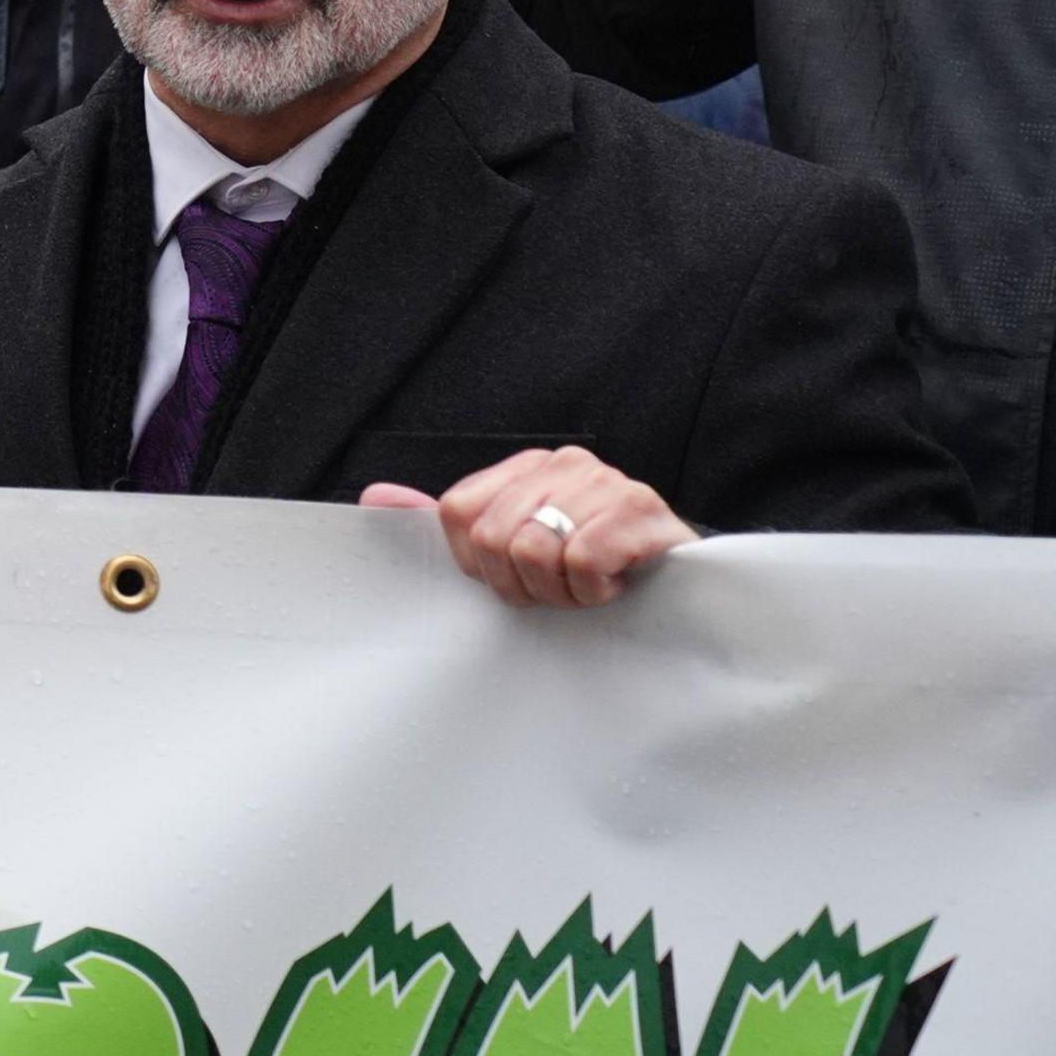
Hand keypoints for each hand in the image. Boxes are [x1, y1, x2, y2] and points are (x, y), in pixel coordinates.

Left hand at [364, 445, 696, 607]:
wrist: (681, 586)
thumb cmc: (592, 569)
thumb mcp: (515, 547)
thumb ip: (448, 523)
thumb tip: (375, 498)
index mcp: (525, 469)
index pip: (458, 513)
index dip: (478, 565)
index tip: (514, 580)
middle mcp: (561, 464)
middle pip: (492, 538)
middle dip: (521, 585)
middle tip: (558, 591)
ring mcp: (603, 481)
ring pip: (533, 551)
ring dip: (561, 592)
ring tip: (587, 588)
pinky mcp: (640, 508)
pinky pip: (583, 559)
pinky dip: (594, 589)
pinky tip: (614, 584)